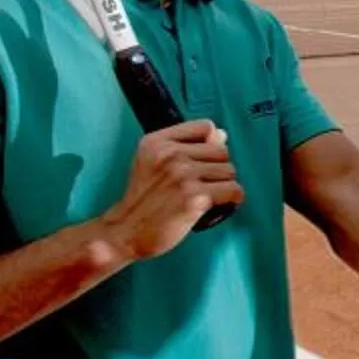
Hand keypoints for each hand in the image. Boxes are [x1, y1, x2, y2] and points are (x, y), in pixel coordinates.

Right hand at [101, 121, 242, 259]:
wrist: (125, 231)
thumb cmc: (142, 200)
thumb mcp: (151, 162)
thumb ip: (184, 145)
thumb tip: (222, 135)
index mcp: (157, 142)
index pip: (205, 127)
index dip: (211, 144)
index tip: (203, 160)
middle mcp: (170, 154)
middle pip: (221, 150)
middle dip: (217, 168)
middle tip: (202, 184)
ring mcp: (183, 175)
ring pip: (229, 171)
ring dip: (224, 185)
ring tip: (206, 195)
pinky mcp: (195, 197)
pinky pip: (233, 190)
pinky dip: (232, 199)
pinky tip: (219, 204)